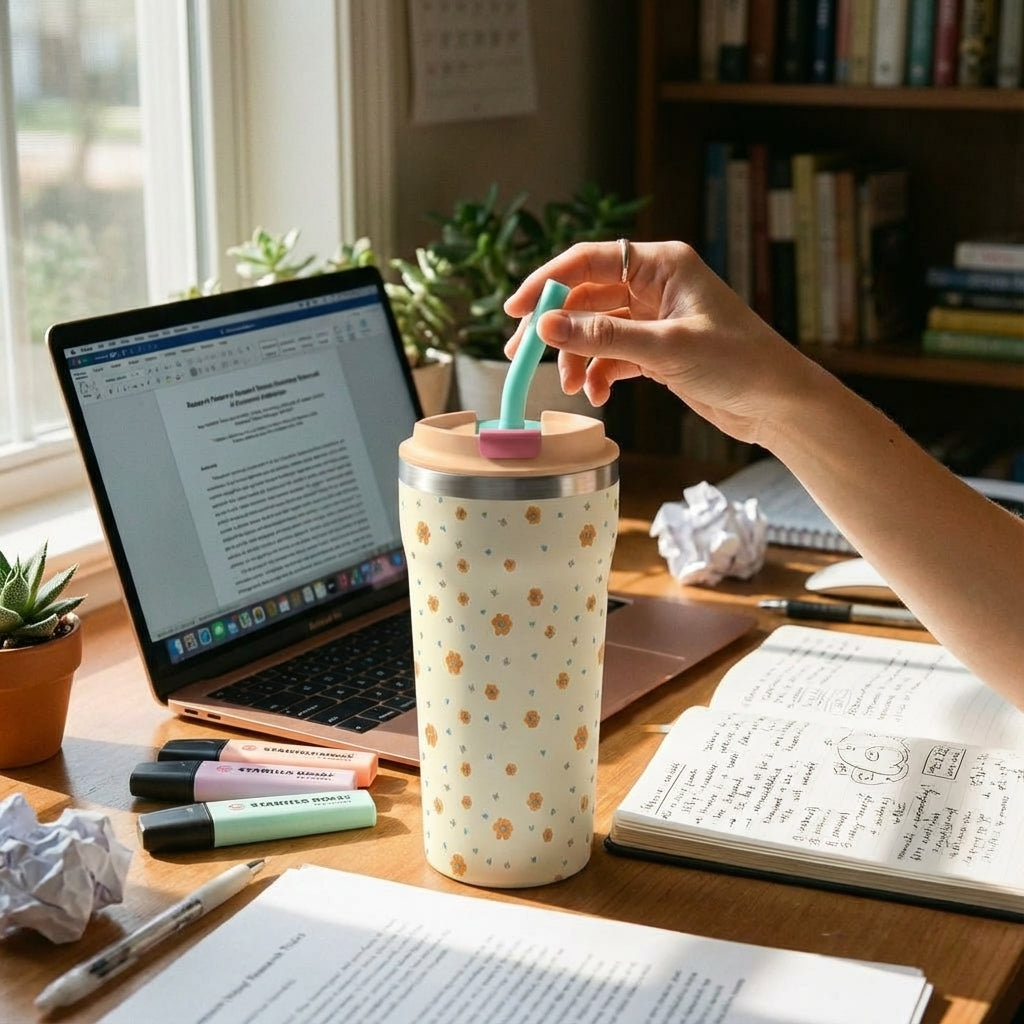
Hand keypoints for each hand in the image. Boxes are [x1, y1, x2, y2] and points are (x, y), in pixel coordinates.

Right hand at [503, 240, 818, 446]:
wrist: (777, 402)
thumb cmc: (738, 361)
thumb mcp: (666, 348)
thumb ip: (603, 338)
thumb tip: (545, 327)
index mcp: (661, 264)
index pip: (589, 260)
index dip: (547, 282)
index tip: (516, 310)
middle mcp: (654, 285)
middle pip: (586, 297)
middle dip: (555, 328)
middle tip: (521, 355)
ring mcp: (654, 319)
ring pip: (595, 330)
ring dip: (577, 358)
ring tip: (570, 387)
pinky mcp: (657, 350)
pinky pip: (612, 356)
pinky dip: (599, 374)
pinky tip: (597, 395)